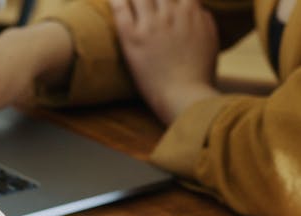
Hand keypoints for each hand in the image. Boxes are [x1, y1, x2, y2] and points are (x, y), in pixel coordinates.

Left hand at [112, 0, 220, 124]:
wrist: (184, 94)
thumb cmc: (199, 74)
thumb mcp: (210, 40)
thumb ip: (203, 19)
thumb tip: (196, 8)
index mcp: (191, 12)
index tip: (163, 0)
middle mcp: (170, 14)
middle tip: (146, 3)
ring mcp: (150, 25)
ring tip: (128, 0)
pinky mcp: (132, 38)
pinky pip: (121, 10)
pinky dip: (116, 0)